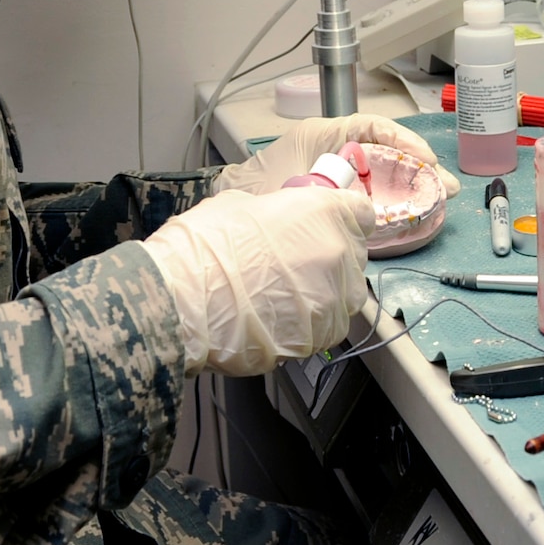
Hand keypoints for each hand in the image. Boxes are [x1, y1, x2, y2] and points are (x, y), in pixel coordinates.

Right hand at [141, 188, 375, 376]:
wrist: (183, 300)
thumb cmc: (204, 245)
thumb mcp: (237, 205)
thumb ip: (273, 212)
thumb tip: (274, 221)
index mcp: (325, 212)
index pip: (360, 213)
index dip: (341, 220)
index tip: (324, 227)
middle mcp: (340, 256)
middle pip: (352, 258)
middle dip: (329, 259)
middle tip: (289, 265)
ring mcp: (332, 302)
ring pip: (342, 298)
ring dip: (320, 296)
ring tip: (278, 298)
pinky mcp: (318, 339)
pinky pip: (322, 330)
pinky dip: (305, 326)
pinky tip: (273, 321)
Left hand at [213, 114, 459, 198]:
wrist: (231, 212)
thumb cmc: (252, 185)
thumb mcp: (288, 177)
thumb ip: (319, 185)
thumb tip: (354, 204)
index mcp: (324, 135)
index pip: (372, 127)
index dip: (402, 140)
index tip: (423, 158)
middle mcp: (338, 153)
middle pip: (387, 152)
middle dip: (419, 166)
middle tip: (445, 187)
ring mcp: (343, 177)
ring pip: (386, 175)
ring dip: (414, 185)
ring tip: (440, 199)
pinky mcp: (342, 201)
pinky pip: (375, 199)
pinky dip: (396, 205)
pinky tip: (414, 216)